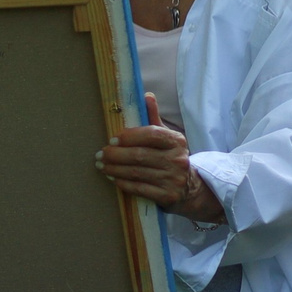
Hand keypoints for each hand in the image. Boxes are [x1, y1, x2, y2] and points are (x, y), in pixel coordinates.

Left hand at [95, 93, 223, 222]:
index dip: (129, 136)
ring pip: (136, 172)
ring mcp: (173, 179)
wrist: (191, 188)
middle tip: (100, 154)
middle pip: (140, 155)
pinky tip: (113, 178)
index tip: (112, 139)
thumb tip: (146, 95)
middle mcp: (177, 159)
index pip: (151, 134)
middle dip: (115, 155)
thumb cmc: (171, 157)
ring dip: (115, 169)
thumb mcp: (167, 137)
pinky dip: (123, 183)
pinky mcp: (167, 196)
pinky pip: (139, 188)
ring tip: (101, 166)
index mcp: (176, 141)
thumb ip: (154, 117)